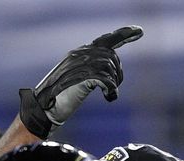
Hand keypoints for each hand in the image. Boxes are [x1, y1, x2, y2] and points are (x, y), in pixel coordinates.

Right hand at [19, 25, 143, 137]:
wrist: (44, 107)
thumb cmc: (61, 96)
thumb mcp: (78, 78)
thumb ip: (92, 69)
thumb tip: (111, 71)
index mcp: (80, 52)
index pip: (106, 40)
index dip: (124, 35)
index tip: (139, 31)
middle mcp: (80, 54)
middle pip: (111, 57)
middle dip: (118, 74)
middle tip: (113, 89)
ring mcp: (80, 64)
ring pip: (110, 68)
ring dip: (113, 83)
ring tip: (107, 94)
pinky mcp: (82, 77)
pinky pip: (107, 80)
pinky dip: (111, 90)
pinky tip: (108, 98)